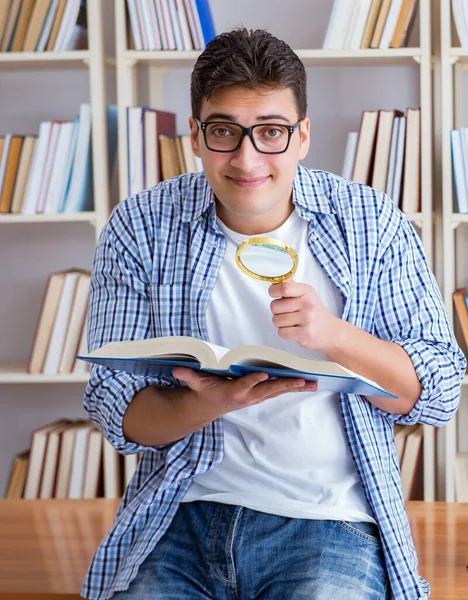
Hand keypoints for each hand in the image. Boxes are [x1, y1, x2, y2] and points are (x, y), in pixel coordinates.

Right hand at [172, 367, 316, 416]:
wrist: (210, 406)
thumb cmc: (205, 390)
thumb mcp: (196, 384)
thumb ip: (189, 376)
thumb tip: (176, 369)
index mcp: (233, 392)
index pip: (245, 385)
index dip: (254, 380)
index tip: (264, 374)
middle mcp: (248, 396)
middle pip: (269, 389)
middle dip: (286, 385)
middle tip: (303, 381)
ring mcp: (257, 396)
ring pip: (278, 390)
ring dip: (296, 387)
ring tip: (313, 383)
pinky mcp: (262, 394)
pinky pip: (280, 390)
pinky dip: (294, 386)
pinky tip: (308, 383)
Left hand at [269, 279, 339, 352]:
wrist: (331, 331)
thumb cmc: (314, 312)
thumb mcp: (306, 294)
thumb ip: (291, 287)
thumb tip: (276, 283)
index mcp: (306, 291)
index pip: (284, 288)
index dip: (273, 291)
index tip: (274, 294)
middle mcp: (308, 304)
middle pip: (274, 306)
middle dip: (276, 311)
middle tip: (287, 313)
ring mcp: (307, 319)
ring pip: (276, 320)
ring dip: (280, 323)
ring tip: (292, 322)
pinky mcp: (305, 334)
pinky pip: (281, 332)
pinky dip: (284, 333)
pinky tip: (294, 330)